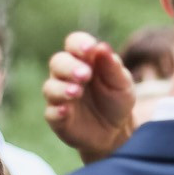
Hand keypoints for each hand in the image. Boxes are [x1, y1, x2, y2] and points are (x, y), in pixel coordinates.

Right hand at [42, 31, 137, 162]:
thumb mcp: (122, 83)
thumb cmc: (117, 100)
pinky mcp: (57, 117)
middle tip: (85, 74)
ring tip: (77, 92)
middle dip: (70, 67)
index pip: (74, 43)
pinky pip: (51, 113)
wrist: (116, 131)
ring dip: (62, 88)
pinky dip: (57, 111)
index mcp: (84, 60)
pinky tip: (66, 110)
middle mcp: (66, 75)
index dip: (79, 44)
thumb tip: (102, 46)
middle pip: (58, 62)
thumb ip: (113, 67)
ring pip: (51, 87)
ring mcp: (59, 96)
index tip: (89, 49)